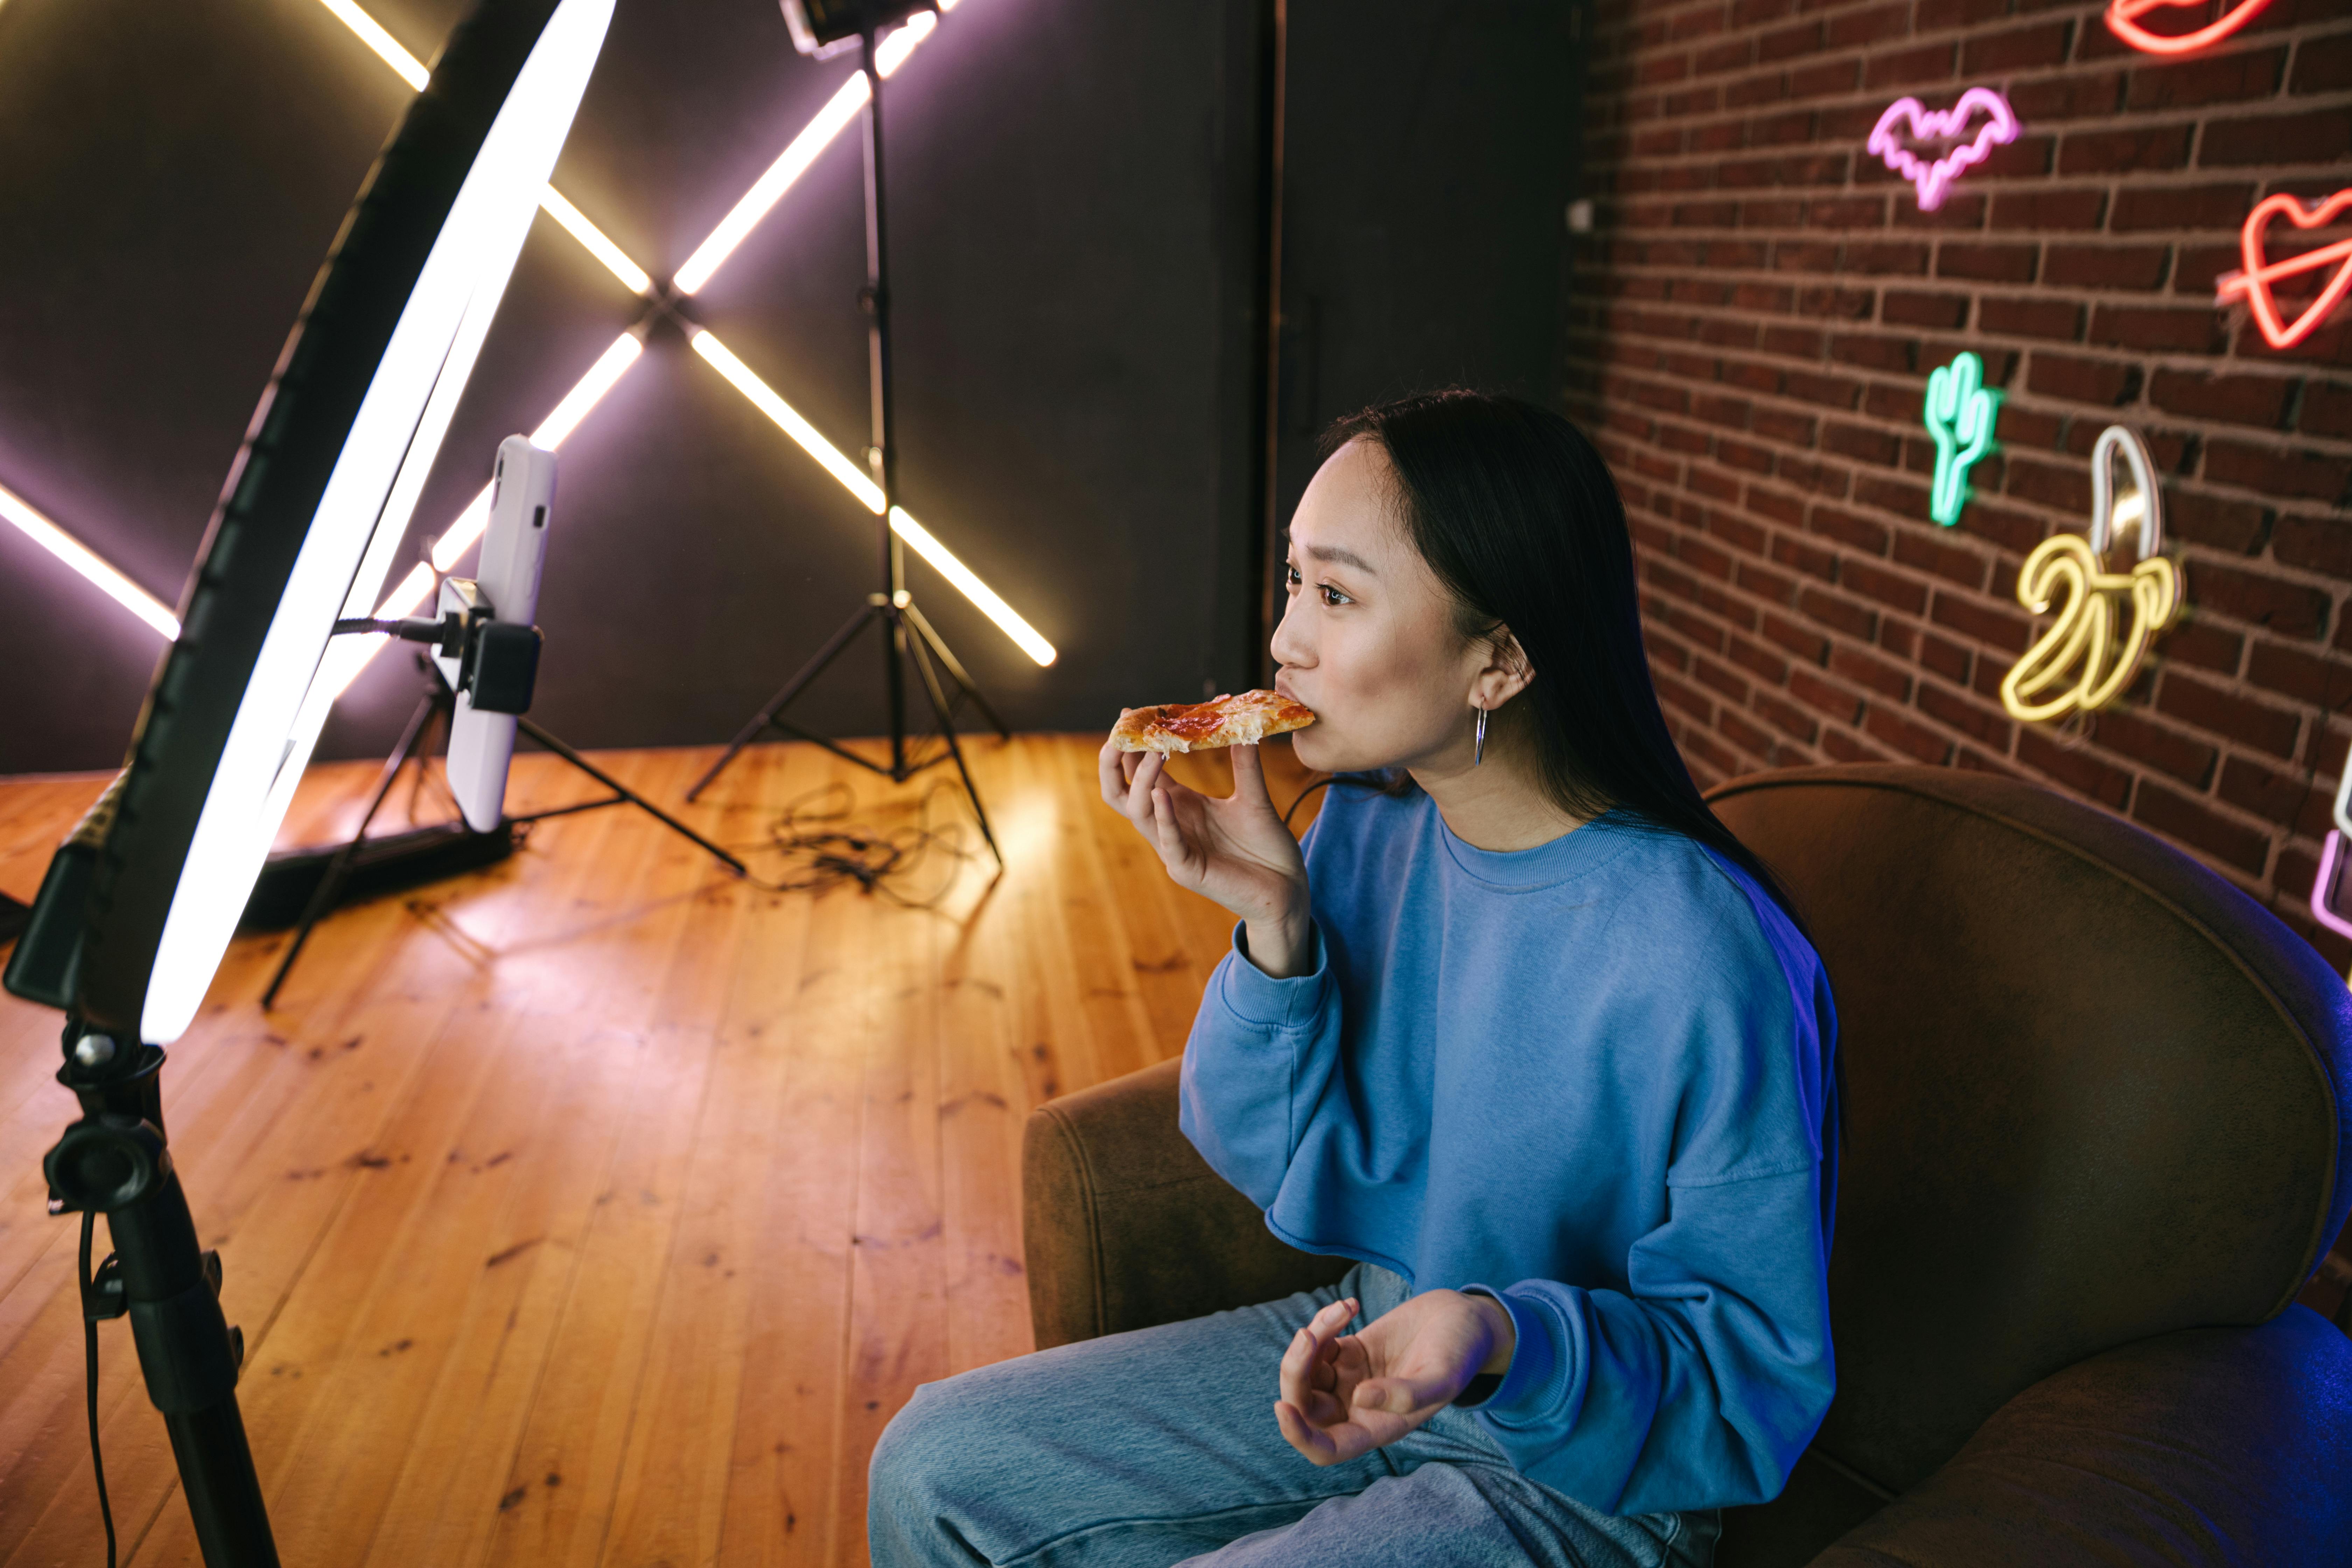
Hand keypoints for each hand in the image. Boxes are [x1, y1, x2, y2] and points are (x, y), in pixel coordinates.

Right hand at [1096, 731, 1310, 974]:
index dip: (1134, 744)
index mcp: (1180, 806)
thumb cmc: (1266, 848)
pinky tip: (1162, 795)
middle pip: (1120, 792)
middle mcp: (1170, 824)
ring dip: (1142, 780)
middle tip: (1120, 731)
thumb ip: (1245, 764)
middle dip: (1112, 762)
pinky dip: (1163, 817)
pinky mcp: (1187, 870)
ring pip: (1137, 812)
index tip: (1132, 712)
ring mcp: (1174, 849)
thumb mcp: (1254, 798)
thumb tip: (1243, 725)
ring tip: (1155, 752)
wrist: (1287, 888)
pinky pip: (1167, 842)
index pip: (1142, 771)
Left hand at [1273, 1290, 1515, 1465]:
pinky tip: (1349, 1306)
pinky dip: (1324, 1321)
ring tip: (1342, 1310)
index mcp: (1376, 1428)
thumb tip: (1358, 1398)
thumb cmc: (1459, 1356)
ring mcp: (1349, 1378)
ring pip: (1305, 1369)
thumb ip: (1406, 1396)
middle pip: (1304, 1404)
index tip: (1282, 1407)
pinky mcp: (1348, 1350)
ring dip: (1311, 1338)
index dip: (1299, 1435)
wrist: (1463, 1321)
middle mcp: (1356, 1408)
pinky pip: (1318, 1341)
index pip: (1325, 1448)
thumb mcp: (1443, 1379)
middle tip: (1310, 1335)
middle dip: (1295, 1371)